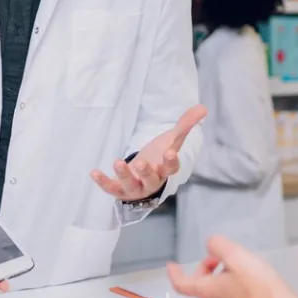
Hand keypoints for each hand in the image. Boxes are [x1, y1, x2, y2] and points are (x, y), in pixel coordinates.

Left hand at [92, 104, 206, 200]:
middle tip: (142, 162)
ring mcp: (135, 187)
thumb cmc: (159, 157)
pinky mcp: (120, 190)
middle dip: (147, 171)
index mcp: (165, 170)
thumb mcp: (171, 140)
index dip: (171, 162)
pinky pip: (111, 188)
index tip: (170, 152)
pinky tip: (94, 172)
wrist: (143, 176)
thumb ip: (185, 125)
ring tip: (117, 162)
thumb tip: (203, 108)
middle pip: (151, 179)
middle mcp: (151, 181)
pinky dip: (103, 182)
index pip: (171, 168)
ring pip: (131, 185)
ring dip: (124, 175)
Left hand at [167, 236, 297, 297]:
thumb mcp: (235, 255)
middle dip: (204, 268)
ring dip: (218, 275)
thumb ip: (217, 245)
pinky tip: (245, 276)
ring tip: (234, 263)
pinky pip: (228, 296)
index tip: (172, 264)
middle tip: (217, 256)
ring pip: (214, 291)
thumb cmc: (257, 283)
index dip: (174, 273)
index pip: (181, 284)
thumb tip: (211, 244)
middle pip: (199, 285)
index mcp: (207, 290)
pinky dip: (229, 284)